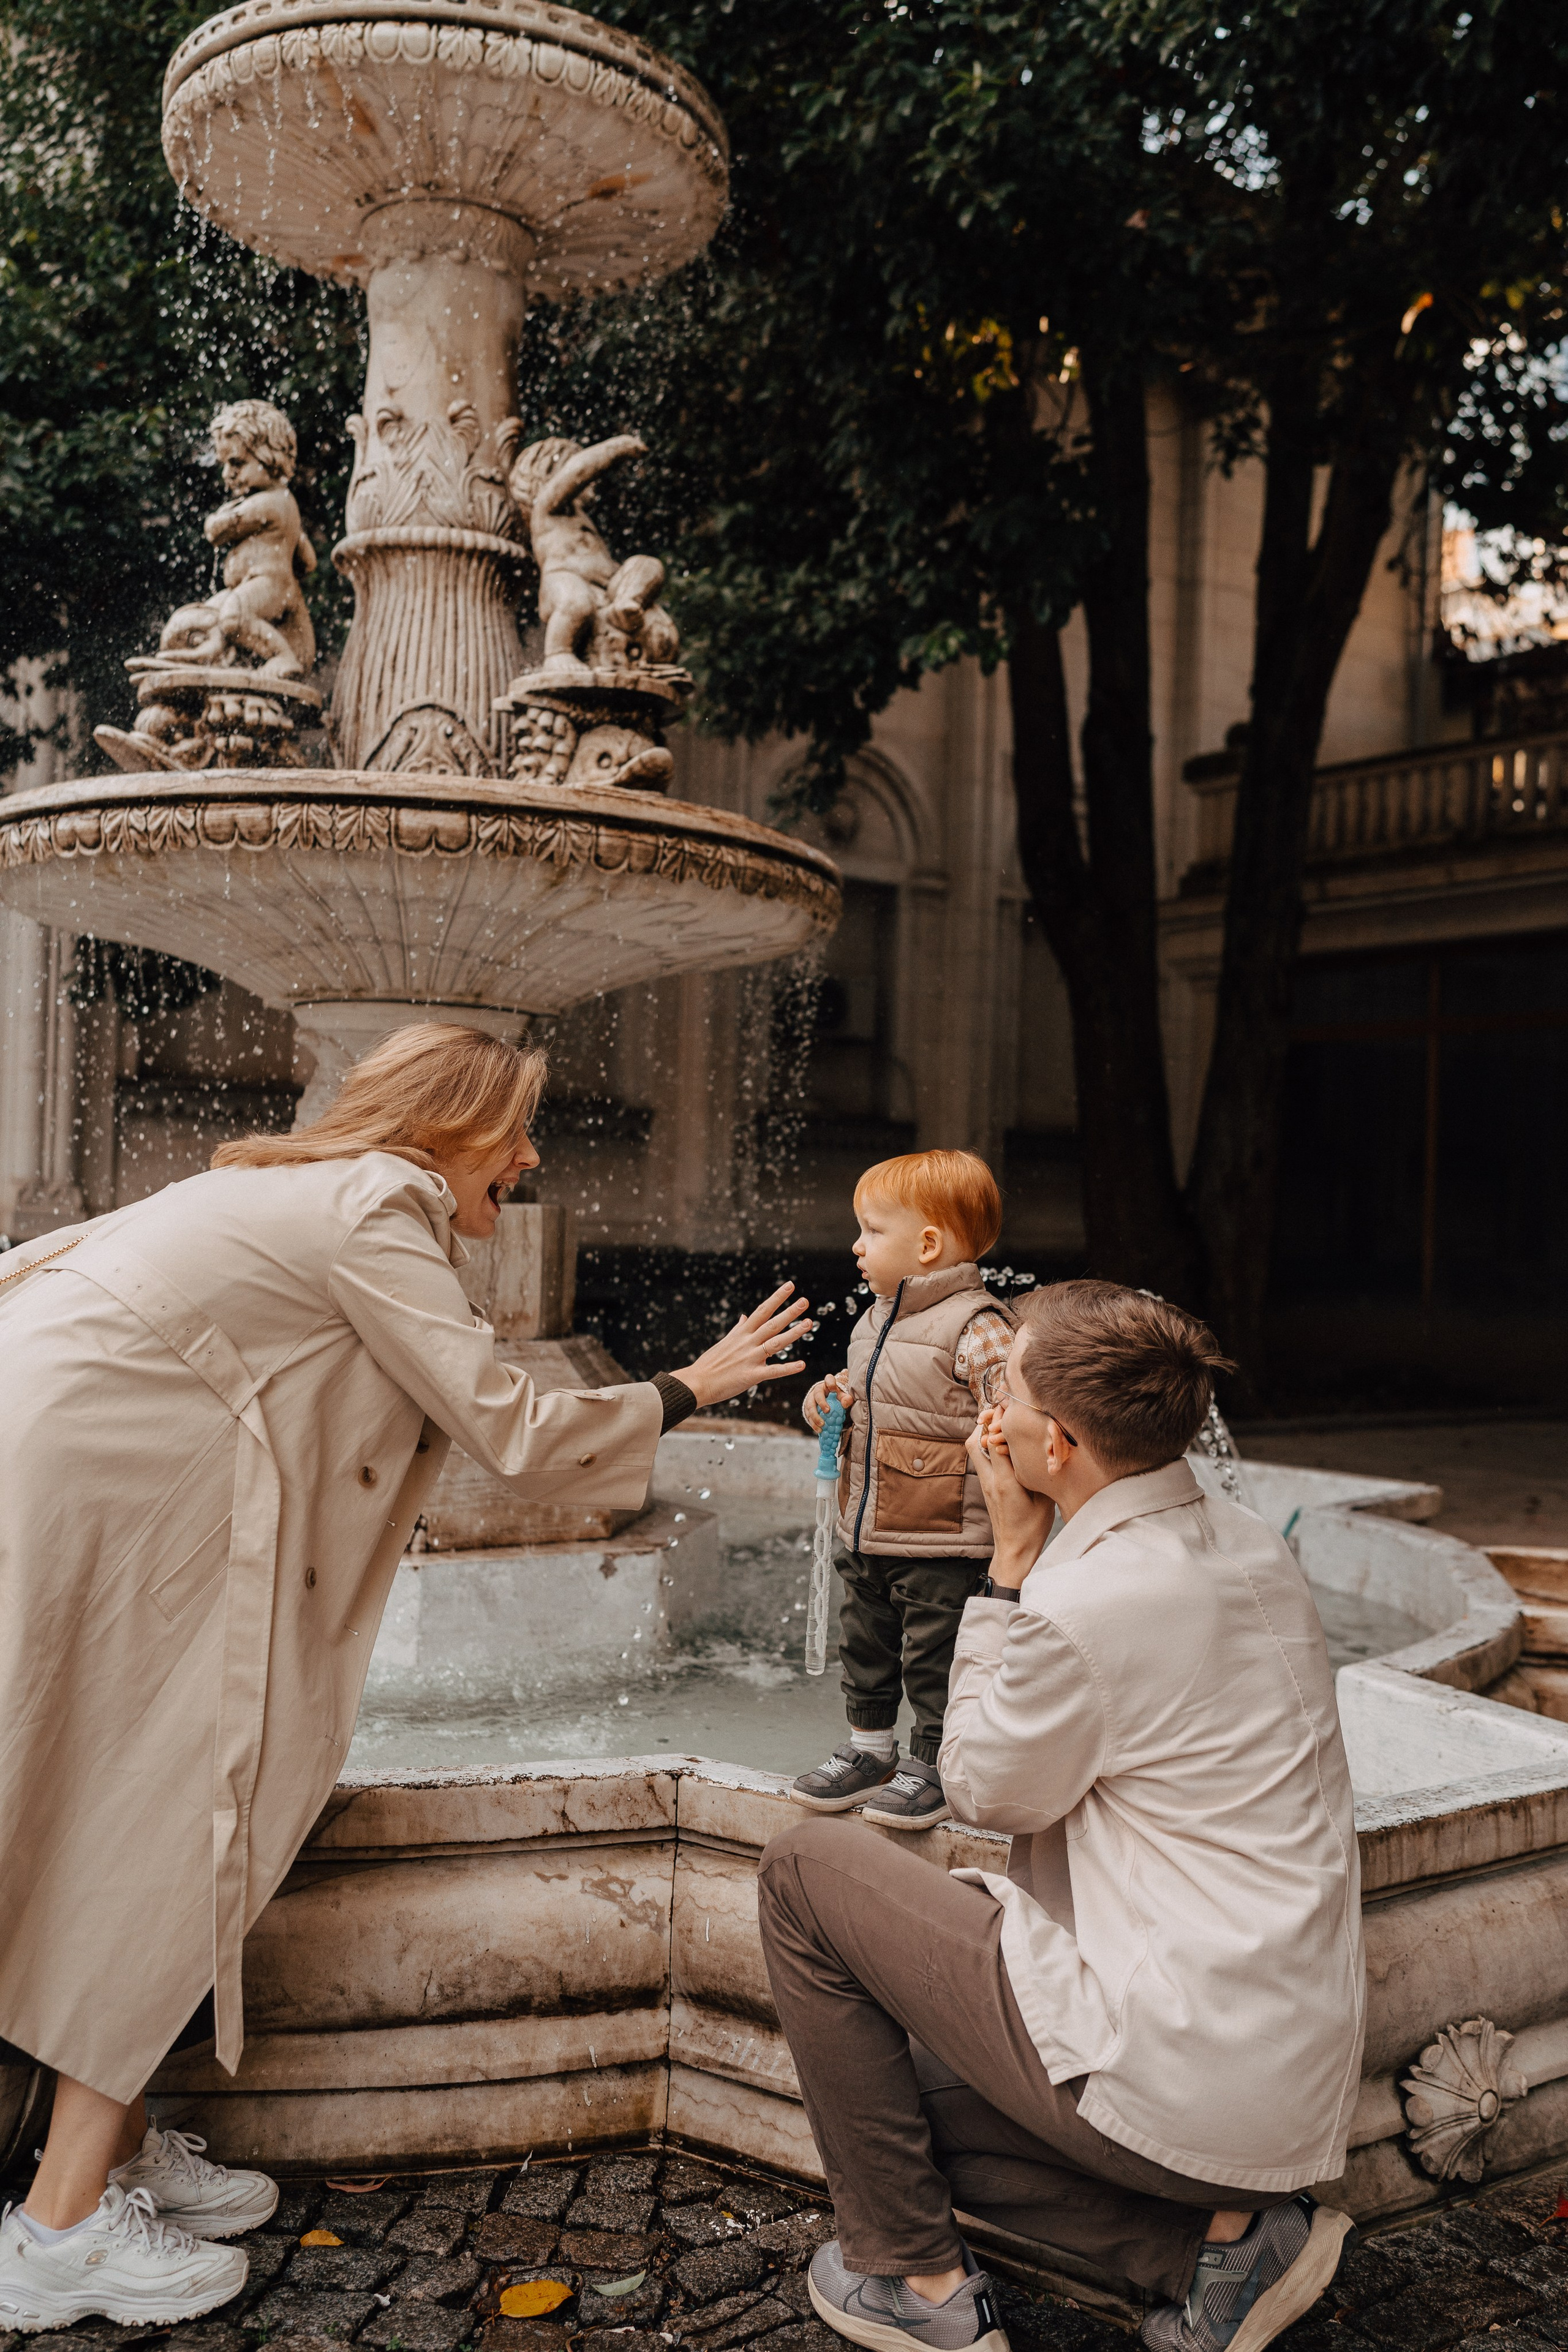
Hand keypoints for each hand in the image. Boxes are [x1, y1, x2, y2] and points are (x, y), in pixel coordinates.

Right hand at [674, 1284, 811, 1409]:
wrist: (697, 1382)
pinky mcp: (751, 1376)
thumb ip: (738, 1329)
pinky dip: (788, 1368)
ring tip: (809, 1323)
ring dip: (793, 1333)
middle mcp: (747, 1343)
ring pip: (775, 1343)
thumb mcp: (725, 1342)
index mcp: (741, 1333)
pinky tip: (802, 1364)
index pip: (762, 1311)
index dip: (777, 1298)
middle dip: (789, 1312)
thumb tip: (744, 1317)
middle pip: (772, 1324)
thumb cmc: (710, 1363)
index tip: (790, 1286)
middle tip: (805, 1301)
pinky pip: (773, 1371)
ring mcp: (750, 1358)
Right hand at [802, 1372, 851, 1432]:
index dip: (830, 1383)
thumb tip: (845, 1403)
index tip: (833, 1389)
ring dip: (815, 1417)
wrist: (828, 1401)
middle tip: (827, 1412)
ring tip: (822, 1425)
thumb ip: (846, 1399)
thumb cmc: (837, 1397)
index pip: (829, 1379)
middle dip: (821, 1403)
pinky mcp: (808, 1408)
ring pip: (810, 1406)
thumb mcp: (843, 1397)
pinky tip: (818, 1430)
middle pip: (817, 1395)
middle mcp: (817, 1390)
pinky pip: (808, 1415)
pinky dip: (813, 1423)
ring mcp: (811, 1399)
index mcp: (827, 1384)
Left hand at [966, 1413, 1052, 1581]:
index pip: (994, 1442)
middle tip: (1002, 1412)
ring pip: (973, 1449)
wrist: (1014, 1551)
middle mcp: (990, 1479)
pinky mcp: (986, 1487)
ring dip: (983, 1433)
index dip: (1000, 1422)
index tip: (1011, 1407)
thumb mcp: (1045, 1499)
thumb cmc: (1032, 1528)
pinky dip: (987, 1446)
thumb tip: (1049, 1446)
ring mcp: (985, 1483)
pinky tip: (1004, 1443)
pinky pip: (981, 1458)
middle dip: (986, 1423)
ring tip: (1002, 1424)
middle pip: (974, 1442)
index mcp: (1005, 1481)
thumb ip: (1042, 1472)